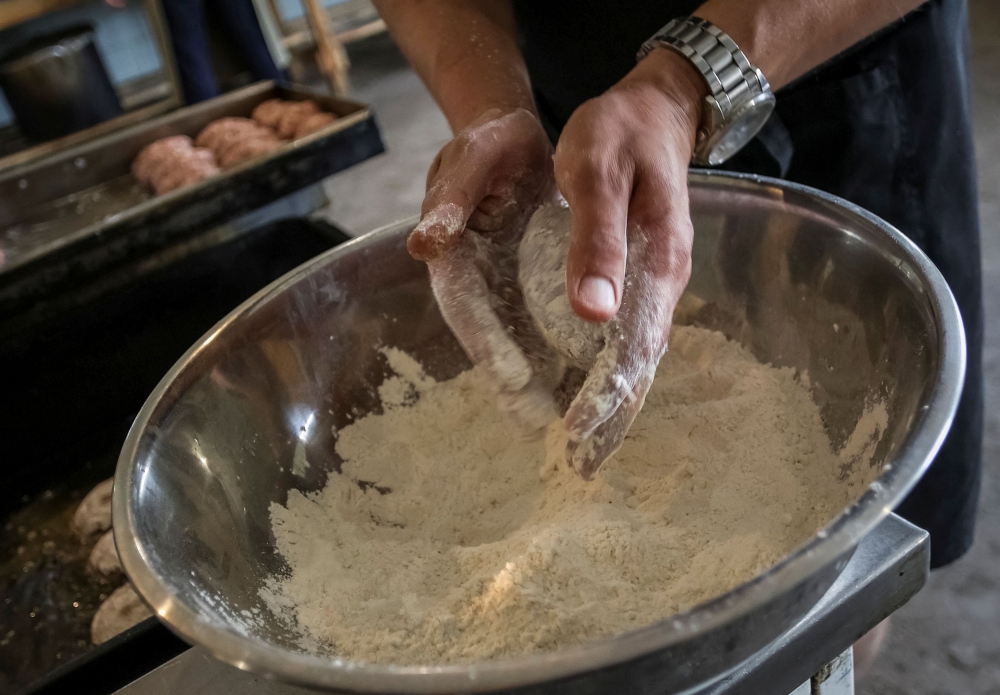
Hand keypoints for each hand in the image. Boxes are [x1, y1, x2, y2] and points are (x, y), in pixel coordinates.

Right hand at [408, 108, 562, 431]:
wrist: (510, 140)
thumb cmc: (488, 144)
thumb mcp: (473, 157)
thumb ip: (452, 200)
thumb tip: (426, 245)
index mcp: (451, 252)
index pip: (466, 308)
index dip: (488, 345)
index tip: (515, 382)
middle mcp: (472, 277)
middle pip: (489, 334)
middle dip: (511, 377)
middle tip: (539, 419)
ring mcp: (498, 284)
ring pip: (512, 334)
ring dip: (532, 371)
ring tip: (561, 412)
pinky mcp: (523, 283)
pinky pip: (536, 319)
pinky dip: (551, 345)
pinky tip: (578, 370)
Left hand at [552, 49, 705, 477]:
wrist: (655, 106)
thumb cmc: (620, 133)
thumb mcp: (598, 175)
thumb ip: (595, 241)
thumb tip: (592, 315)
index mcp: (656, 263)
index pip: (635, 349)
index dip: (609, 397)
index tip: (581, 439)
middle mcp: (662, 281)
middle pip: (641, 363)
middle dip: (613, 415)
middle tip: (582, 466)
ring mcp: (654, 279)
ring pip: (636, 353)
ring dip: (613, 399)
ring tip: (585, 444)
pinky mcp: (641, 274)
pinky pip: (629, 333)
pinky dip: (610, 367)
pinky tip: (591, 388)